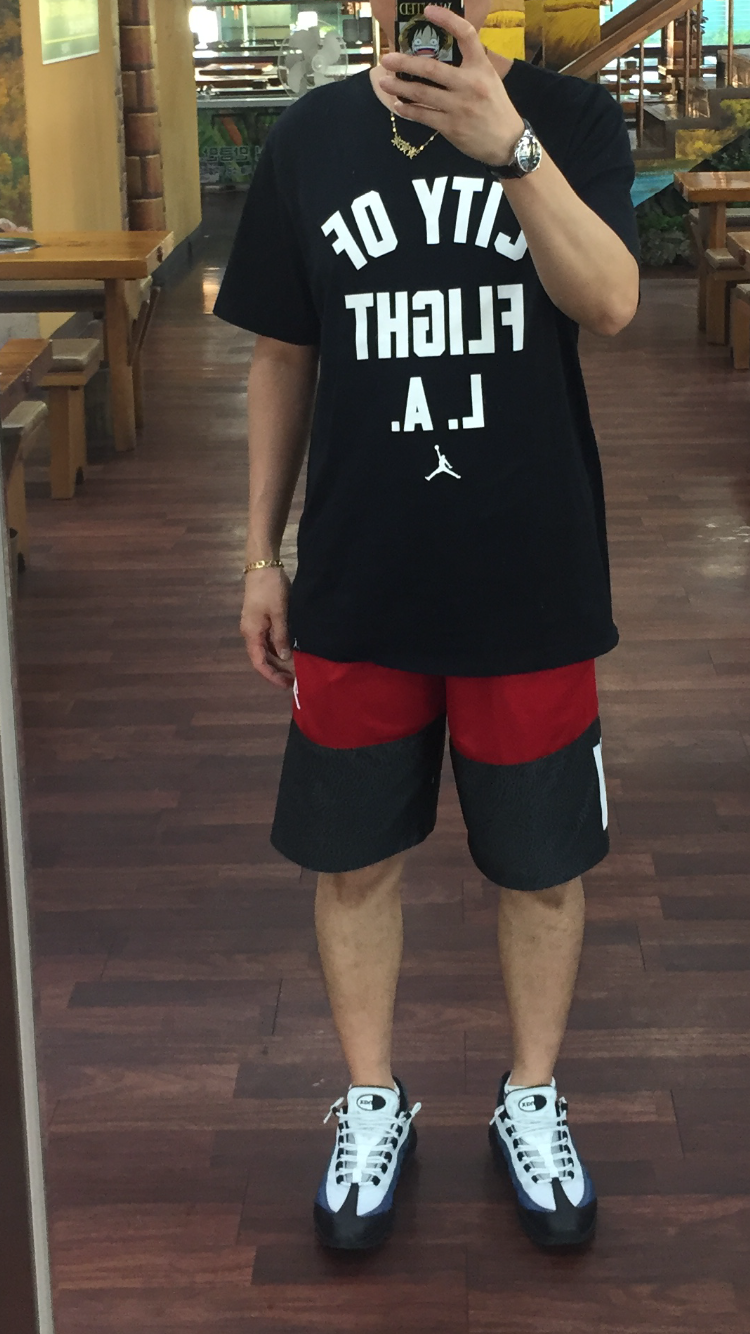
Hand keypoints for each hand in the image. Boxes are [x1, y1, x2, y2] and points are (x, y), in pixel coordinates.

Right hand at [240, 567, 295, 688]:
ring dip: (277, 660)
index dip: (271, 676)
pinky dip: (277, 648)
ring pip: (264, 649)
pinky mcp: (260, 618)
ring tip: (294, 668)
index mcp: (252, 633)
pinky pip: (267, 639)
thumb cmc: (270, 589)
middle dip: (276, 670)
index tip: (286, 684)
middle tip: (294, 679)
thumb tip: (285, 658)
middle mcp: (250, 632)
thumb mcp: (279, 613)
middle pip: (261, 658)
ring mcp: (254, 625)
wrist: (262, 565)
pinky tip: (289, 650)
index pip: (259, 662)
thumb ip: (281, 636)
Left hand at [380, 4, 523, 166]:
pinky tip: (398, 105)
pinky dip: (408, 110)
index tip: (428, 11)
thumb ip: (468, 66)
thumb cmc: (496, 108)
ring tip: (384, 81)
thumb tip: (441, 56)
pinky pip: (423, 115)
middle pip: (431, 69)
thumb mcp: (489, 79)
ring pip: (422, 93)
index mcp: (481, 67)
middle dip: (405, 63)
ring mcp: (459, 106)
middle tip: (387, 59)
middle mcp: (470, 83)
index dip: (448, 19)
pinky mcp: (451, 126)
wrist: (507, 142)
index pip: (466, 35)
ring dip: (399, 87)